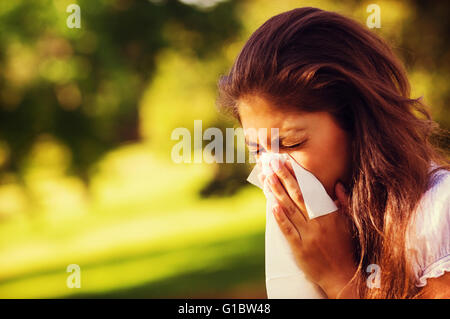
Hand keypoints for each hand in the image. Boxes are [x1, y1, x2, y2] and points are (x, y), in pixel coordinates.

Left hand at [259, 157, 357, 297]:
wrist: (342, 275)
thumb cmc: (345, 247)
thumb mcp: (349, 222)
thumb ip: (344, 202)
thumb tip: (337, 184)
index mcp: (329, 214)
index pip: (310, 189)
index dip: (297, 175)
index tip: (287, 162)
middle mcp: (318, 223)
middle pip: (297, 195)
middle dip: (283, 177)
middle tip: (272, 164)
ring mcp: (308, 236)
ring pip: (289, 210)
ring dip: (277, 192)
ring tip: (267, 178)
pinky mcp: (300, 249)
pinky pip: (288, 231)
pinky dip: (280, 218)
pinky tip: (271, 205)